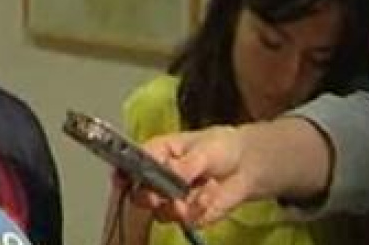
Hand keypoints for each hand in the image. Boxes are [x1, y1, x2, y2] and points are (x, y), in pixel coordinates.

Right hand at [125, 126, 255, 225]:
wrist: (247, 165)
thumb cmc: (219, 147)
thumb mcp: (203, 149)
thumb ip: (185, 164)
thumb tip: (170, 172)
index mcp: (153, 156)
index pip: (129, 166)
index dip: (122, 174)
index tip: (122, 180)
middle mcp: (157, 180)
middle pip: (138, 195)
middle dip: (147, 198)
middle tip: (158, 197)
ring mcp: (172, 200)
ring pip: (161, 213)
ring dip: (179, 206)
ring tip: (203, 191)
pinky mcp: (189, 216)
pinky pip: (187, 221)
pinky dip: (200, 208)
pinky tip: (212, 191)